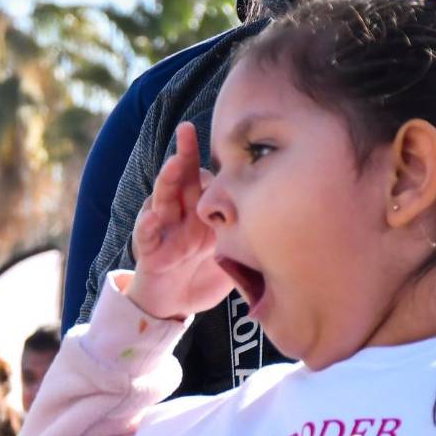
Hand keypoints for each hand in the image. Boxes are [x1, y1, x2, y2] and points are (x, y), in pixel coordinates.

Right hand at [125, 122, 233, 322]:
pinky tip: (152, 217)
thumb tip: (290, 228)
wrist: (173, 306)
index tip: (227, 139)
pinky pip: (146, 235)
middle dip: (185, 154)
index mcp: (202, 213)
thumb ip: (251, 240)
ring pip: (163, 199)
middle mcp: (182, 216)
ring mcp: (164, 231)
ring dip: (167, 180)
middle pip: (183, 179)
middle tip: (188, 130)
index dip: (214, 163)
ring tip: (175, 164)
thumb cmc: (203, 277)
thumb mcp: (234, 255)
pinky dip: (146, 225)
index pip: (207, 181)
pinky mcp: (149, 251)